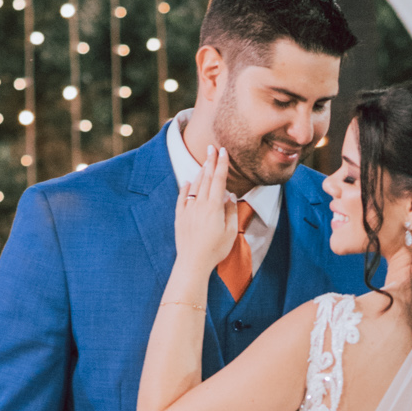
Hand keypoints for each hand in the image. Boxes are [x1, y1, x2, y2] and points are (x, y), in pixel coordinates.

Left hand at [173, 143, 235, 278]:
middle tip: (212, 148)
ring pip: (195, 186)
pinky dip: (186, 188)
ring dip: (201, 172)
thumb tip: (230, 197)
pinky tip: (188, 182)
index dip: (222, 164)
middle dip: (210, 161)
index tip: (223, 152)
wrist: (193, 263)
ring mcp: (188, 210)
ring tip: (205, 162)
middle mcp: (200, 205)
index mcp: (214, 207)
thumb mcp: (230, 233)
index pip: (219, 180)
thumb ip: (231, 212)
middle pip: (206, 178)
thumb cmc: (215, 250)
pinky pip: (182, 198)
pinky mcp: (180, 217)